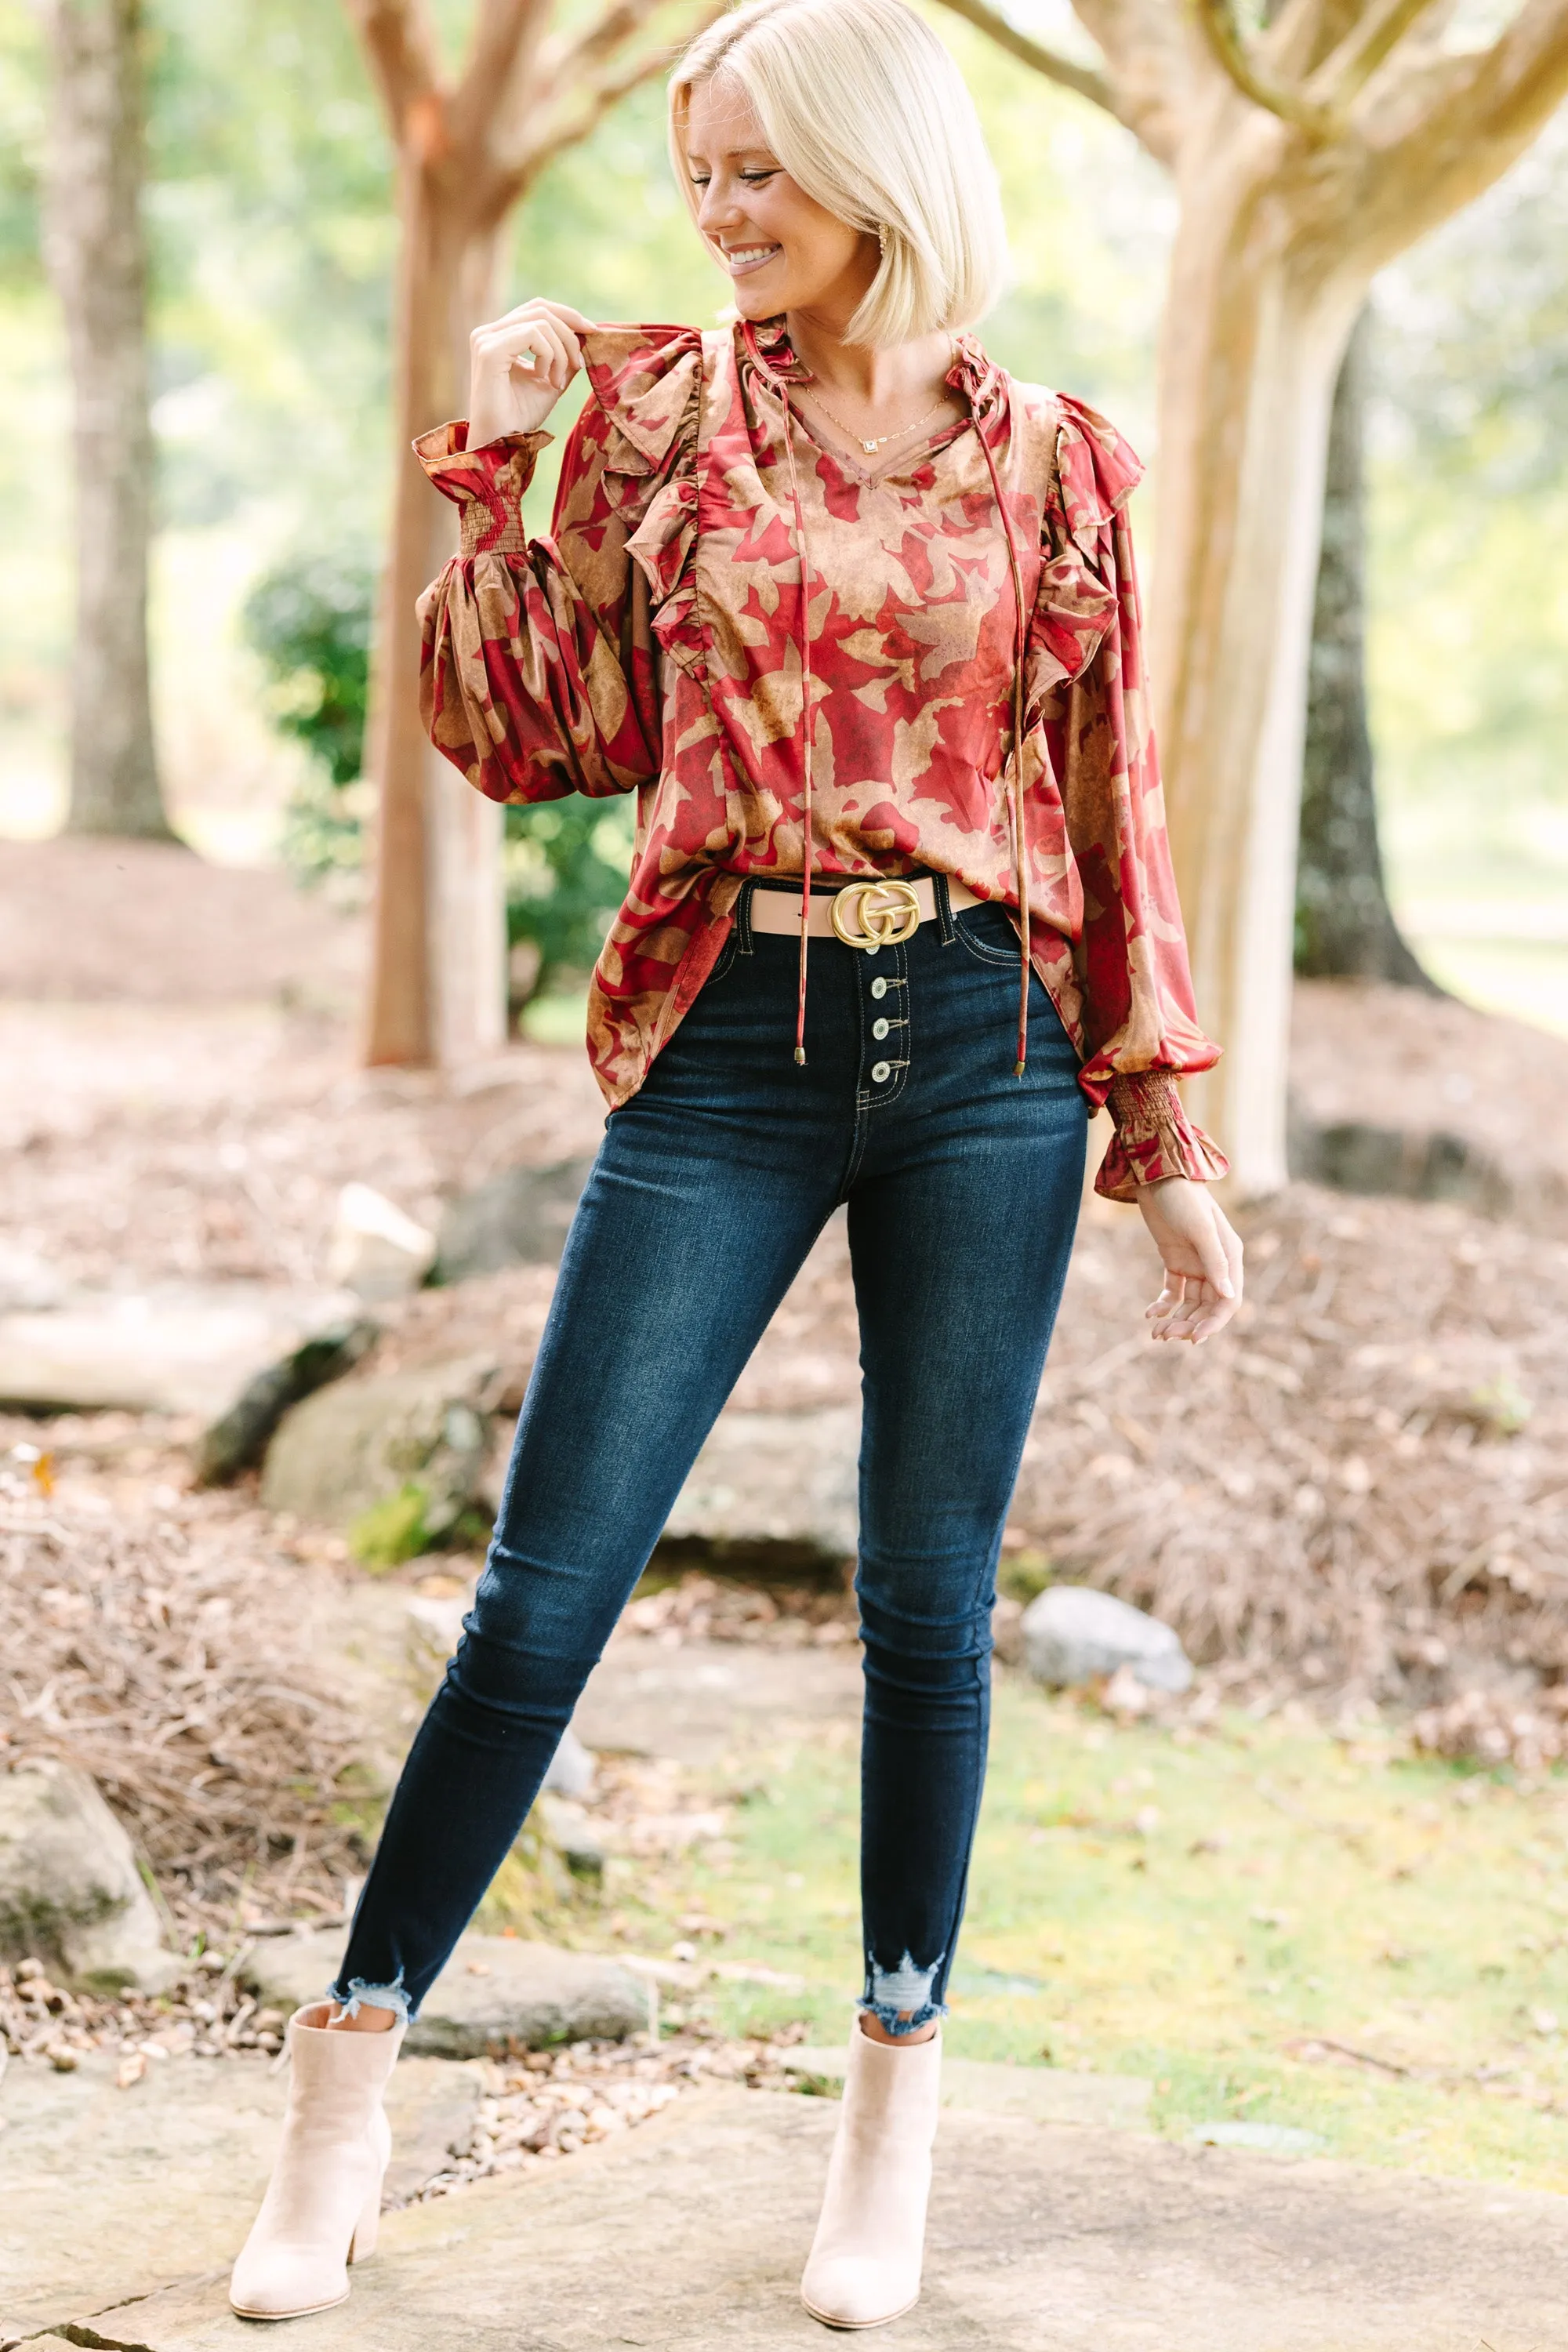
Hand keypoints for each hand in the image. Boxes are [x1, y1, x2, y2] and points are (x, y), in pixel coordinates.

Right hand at [467, 298, 593, 448]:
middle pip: (540, 308)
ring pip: (541, 321)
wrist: (502, 442)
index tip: (593, 333)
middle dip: (570, 332)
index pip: (537, 309)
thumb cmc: (521, 416)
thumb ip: (563, 356)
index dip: (568, 316)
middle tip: (579, 363)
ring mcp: (486, 339)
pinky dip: (549, 355)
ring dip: (560, 351)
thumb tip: (584, 334)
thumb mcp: (551, 380)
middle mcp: (489, 333)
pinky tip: (545, 379)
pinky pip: (533, 334)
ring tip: (558, 382)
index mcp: (500, 336)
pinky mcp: (489, 350)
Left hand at [1136, 1177, 1243, 1344]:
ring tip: (1156, 1331)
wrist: (1156, 1176)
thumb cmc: (1183, 1198)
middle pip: (1208, 1306)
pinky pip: (1173, 1291)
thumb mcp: (1200, 1230)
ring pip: (1190, 1303)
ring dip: (1176, 1319)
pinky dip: (1164, 1304)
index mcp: (1230, 1257)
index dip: (1213, 1323)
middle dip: (1189, 1324)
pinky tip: (1150, 1313)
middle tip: (1165, 1336)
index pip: (1229, 1301)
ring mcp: (1195, 1263)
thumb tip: (1228, 1296)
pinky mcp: (1175, 1260)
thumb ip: (1215, 1262)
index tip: (1193, 1339)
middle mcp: (1216, 1264)